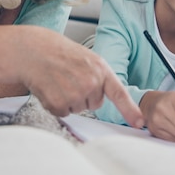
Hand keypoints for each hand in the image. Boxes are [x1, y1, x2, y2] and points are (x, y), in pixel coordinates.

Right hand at [17, 27, 143, 128]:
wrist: (34, 51)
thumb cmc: (60, 54)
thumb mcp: (87, 58)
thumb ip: (99, 76)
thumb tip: (104, 97)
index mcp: (101, 69)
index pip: (119, 93)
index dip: (131, 110)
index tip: (140, 123)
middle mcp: (91, 82)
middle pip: (95, 104)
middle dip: (84, 95)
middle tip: (70, 78)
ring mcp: (75, 94)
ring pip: (78, 109)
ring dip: (68, 99)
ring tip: (59, 80)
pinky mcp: (59, 103)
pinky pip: (63, 113)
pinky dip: (56, 104)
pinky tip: (50, 88)